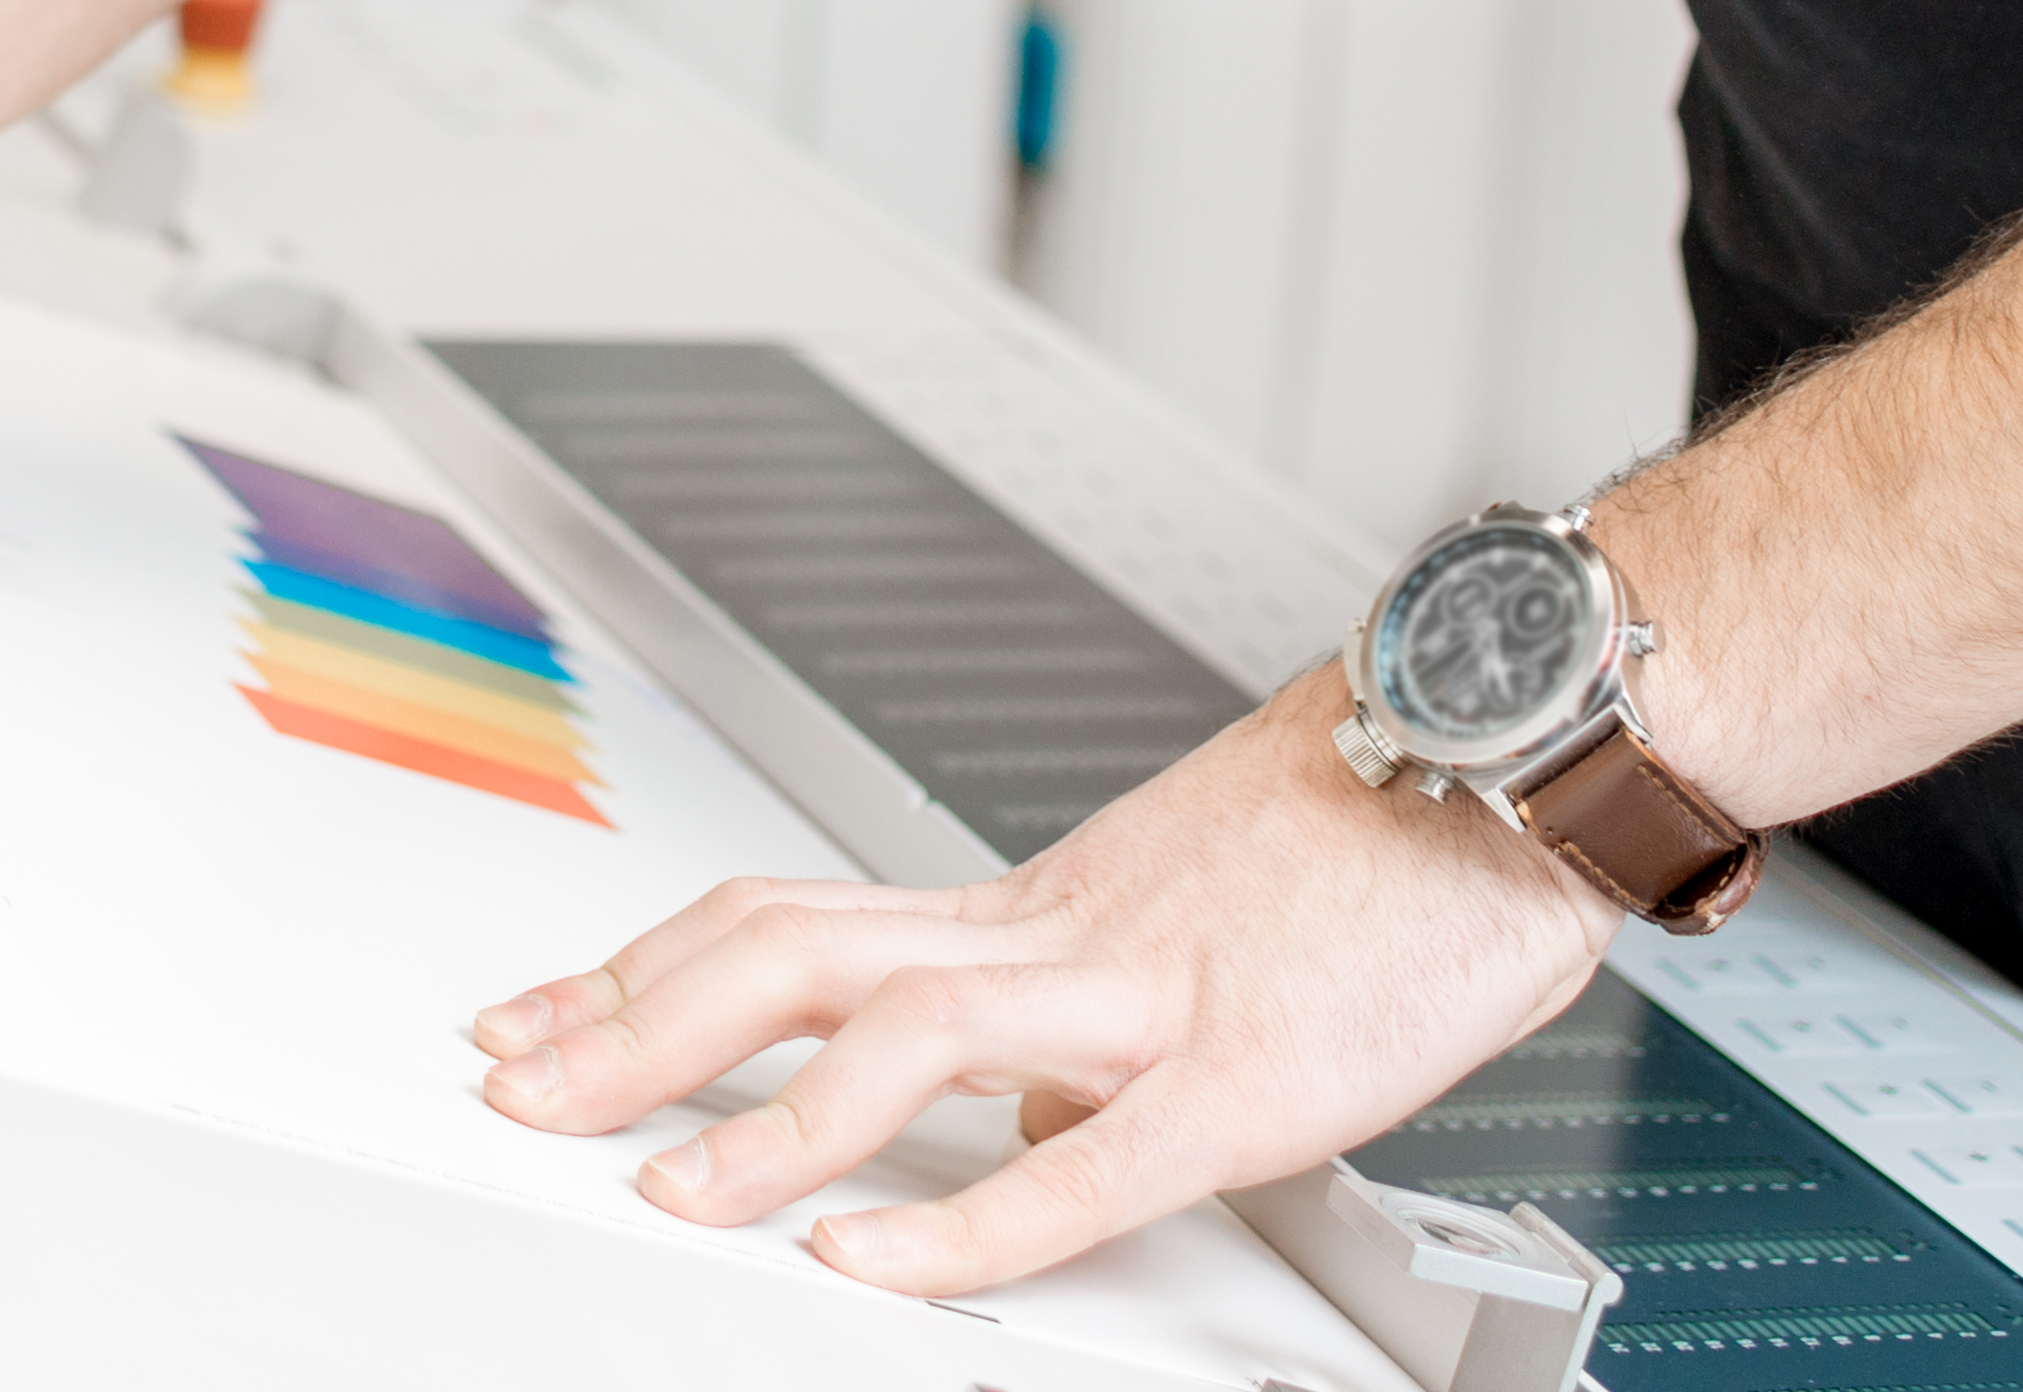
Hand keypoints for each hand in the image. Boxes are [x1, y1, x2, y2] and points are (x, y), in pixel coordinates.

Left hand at [467, 675, 1616, 1293]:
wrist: (1513, 759)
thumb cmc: (1373, 839)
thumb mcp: (1184, 930)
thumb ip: (1075, 1023)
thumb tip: (1015, 1115)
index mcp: (1031, 906)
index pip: (787, 918)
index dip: (643, 967)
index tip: (536, 1012)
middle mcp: (1054, 930)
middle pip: (789, 954)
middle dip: (629, 1025)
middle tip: (510, 1083)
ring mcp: (1144, 993)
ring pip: (903, 1036)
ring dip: (764, 1120)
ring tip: (664, 1191)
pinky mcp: (1251, 1071)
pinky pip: (1091, 1161)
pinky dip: (971, 1219)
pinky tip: (880, 1263)